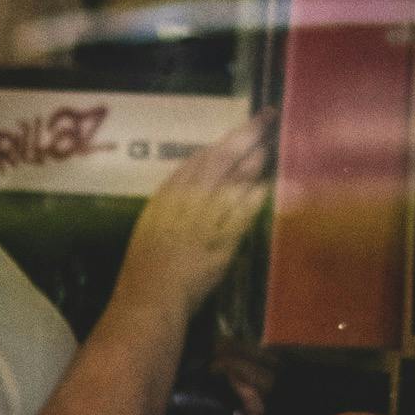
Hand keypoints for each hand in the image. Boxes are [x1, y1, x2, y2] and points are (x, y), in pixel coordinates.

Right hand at [112, 116, 270, 322]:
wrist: (150, 295)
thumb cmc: (145, 266)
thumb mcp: (151, 224)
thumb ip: (172, 204)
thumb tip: (194, 188)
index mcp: (167, 195)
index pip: (198, 160)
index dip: (221, 143)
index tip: (238, 132)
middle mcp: (187, 199)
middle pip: (220, 159)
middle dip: (244, 137)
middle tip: (264, 119)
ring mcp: (206, 218)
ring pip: (234, 180)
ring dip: (254, 162)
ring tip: (268, 147)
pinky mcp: (222, 239)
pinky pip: (243, 213)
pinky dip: (256, 197)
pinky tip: (269, 185)